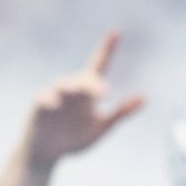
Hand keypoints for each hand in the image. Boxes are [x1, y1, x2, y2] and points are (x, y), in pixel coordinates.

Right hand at [22, 30, 144, 168]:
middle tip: (103, 92)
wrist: (47, 153)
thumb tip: (145, 97)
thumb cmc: (75, 138)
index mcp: (88, 94)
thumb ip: (121, 113)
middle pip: (83, 80)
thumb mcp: (101, 127)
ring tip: (79, 91)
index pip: (99, 66)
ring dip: (72, 88)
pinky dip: (49, 100)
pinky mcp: (39, 106)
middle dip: (92, 85)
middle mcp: (72, 91)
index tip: (117, 32)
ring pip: (63, 86)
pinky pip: (44, 99)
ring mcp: (55, 97)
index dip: (107, 49)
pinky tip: (55, 103)